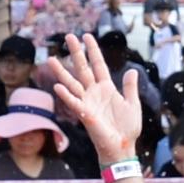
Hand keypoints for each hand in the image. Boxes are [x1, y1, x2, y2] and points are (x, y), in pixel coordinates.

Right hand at [45, 35, 143, 157]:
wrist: (122, 146)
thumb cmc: (127, 128)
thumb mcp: (133, 104)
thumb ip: (130, 87)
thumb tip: (132, 70)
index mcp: (107, 87)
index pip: (98, 64)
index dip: (93, 50)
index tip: (87, 36)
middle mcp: (94, 92)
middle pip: (83, 68)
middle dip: (76, 52)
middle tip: (68, 36)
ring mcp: (88, 102)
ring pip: (72, 83)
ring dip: (62, 72)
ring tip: (51, 59)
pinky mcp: (85, 114)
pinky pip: (74, 103)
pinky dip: (66, 95)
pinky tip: (57, 86)